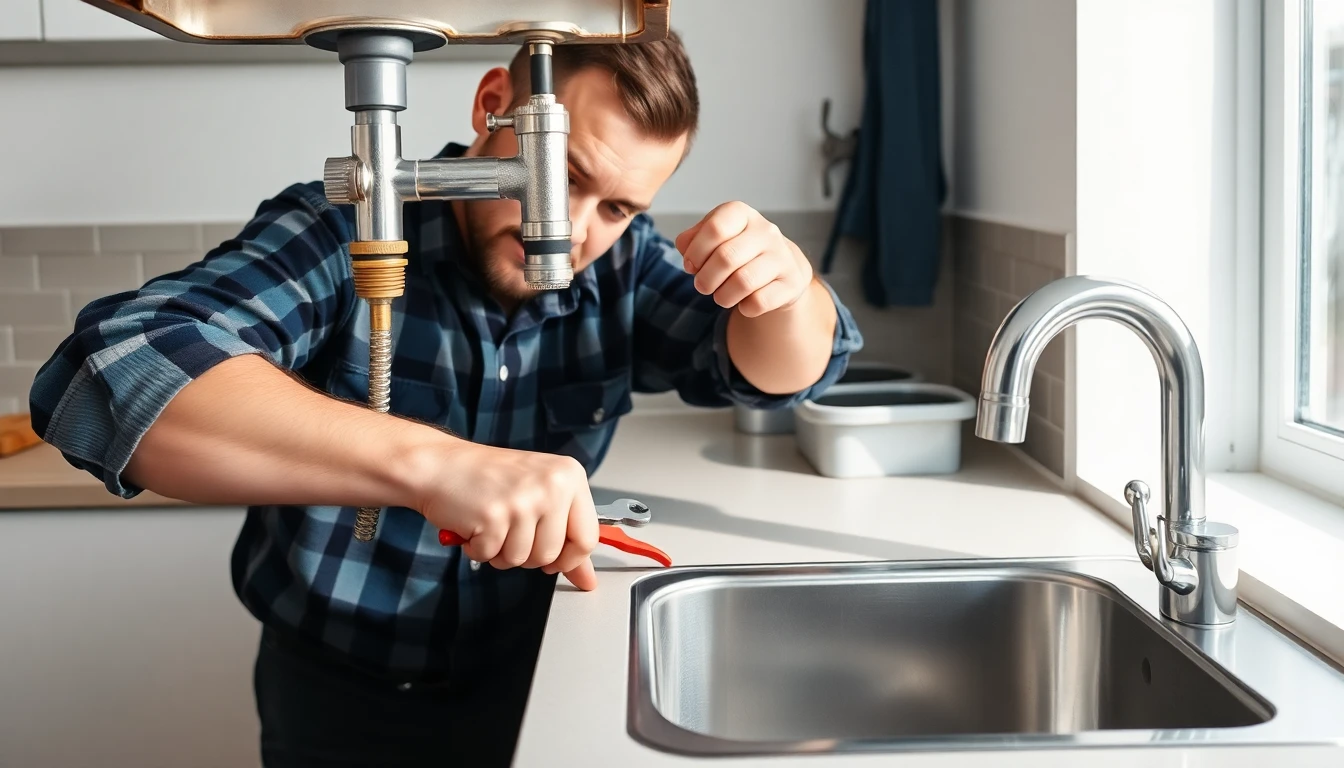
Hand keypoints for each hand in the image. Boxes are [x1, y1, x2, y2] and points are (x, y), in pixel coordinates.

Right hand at [410, 440, 599, 590]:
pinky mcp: (494, 515)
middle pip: (552, 554)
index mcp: (569, 476)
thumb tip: (588, 580)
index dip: (567, 557)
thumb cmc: (487, 480)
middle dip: (526, 553)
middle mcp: (552, 484)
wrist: (439, 464)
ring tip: (491, 523)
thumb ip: (567, 539)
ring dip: (500, 551)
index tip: (551, 556)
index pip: (588, 537)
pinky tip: (474, 523)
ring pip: (522, 560)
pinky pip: (491, 556)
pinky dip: (477, 548)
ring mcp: (523, 499)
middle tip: (508, 528)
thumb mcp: (538, 498)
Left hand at [675, 202, 813, 317]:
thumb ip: (691, 240)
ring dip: (723, 296)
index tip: (691, 265)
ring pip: (743, 282)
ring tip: (721, 297)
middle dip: (706, 279)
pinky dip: (745, 308)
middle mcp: (766, 231)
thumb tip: (685, 248)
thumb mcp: (714, 239)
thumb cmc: (738, 251)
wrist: (781, 268)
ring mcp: (781, 256)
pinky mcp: (791, 282)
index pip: (715, 228)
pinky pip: (759, 301)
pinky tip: (744, 303)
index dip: (696, 252)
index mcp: (741, 214)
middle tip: (703, 286)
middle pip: (726, 257)